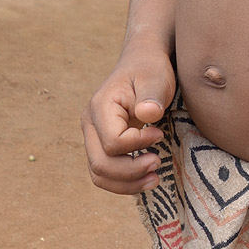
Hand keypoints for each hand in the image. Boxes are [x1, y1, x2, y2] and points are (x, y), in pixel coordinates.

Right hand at [80, 50, 175, 194]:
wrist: (142, 64)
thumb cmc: (150, 70)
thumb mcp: (155, 78)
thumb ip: (151, 95)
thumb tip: (148, 113)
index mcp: (100, 107)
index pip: (113, 142)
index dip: (138, 144)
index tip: (158, 133)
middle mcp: (90, 124)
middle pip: (100, 164)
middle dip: (131, 171)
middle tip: (158, 161)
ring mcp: (93, 137)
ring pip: (99, 175)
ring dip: (127, 183)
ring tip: (155, 178)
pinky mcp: (102, 146)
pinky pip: (105, 174)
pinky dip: (124, 183)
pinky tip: (146, 179)